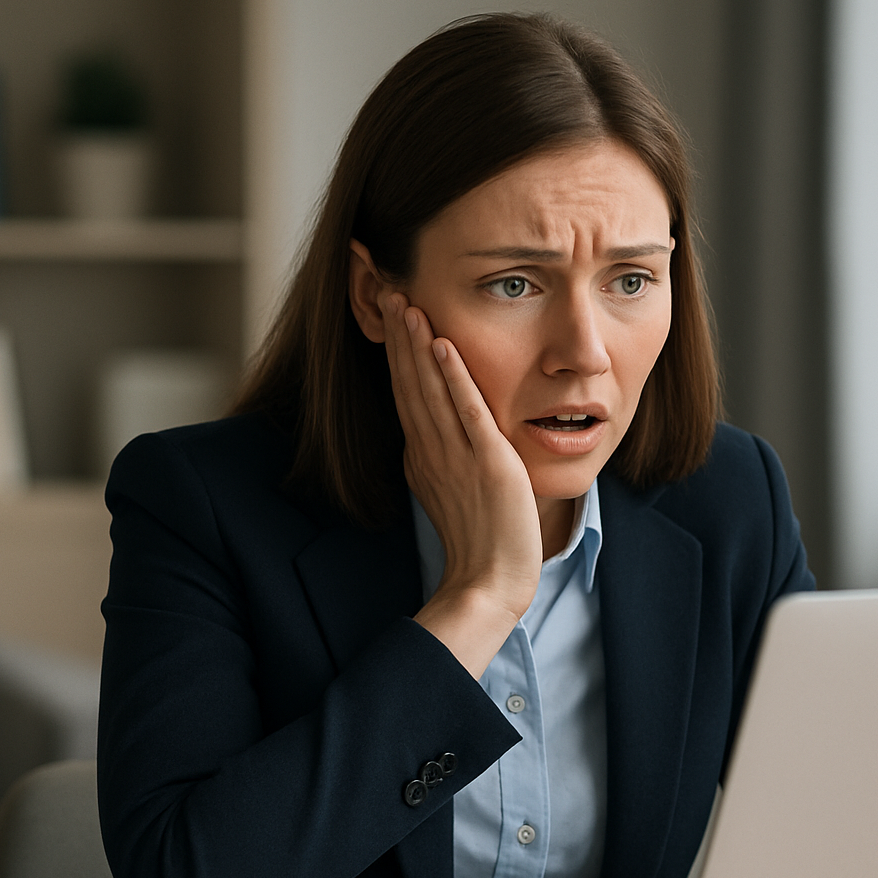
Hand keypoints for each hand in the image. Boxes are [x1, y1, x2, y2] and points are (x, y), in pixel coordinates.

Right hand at [379, 292, 541, 677]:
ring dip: (417, 346)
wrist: (489, 584)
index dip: (396, 355)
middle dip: (398, 338)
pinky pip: (467, 412)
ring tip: (406, 304)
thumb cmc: (479, 546)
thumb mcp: (449, 495)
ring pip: (430, 391)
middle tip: (387, 293)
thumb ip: (440, 462)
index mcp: (423, 458)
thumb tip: (428, 440)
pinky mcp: (487, 463)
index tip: (390, 318)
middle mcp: (432, 452)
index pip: (405, 395)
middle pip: (409, 385)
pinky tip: (443, 344)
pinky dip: (454, 377)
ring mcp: (457, 457)